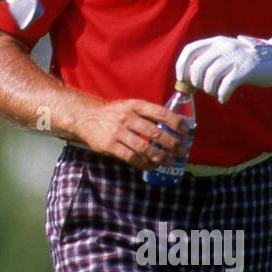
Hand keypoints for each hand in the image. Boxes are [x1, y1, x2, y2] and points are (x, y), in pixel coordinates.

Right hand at [76, 99, 191, 171]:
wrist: (86, 118)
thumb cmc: (113, 113)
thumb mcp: (129, 106)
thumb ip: (147, 114)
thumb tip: (172, 125)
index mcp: (135, 105)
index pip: (160, 112)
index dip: (175, 122)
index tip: (186, 131)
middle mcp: (127, 117)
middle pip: (154, 132)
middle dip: (171, 143)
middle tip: (181, 150)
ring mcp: (118, 132)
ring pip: (144, 147)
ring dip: (160, 156)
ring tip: (170, 161)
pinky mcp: (110, 145)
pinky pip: (132, 157)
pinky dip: (144, 164)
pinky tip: (152, 166)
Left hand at [175, 34, 271, 103]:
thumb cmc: (247, 62)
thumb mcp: (226, 53)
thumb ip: (210, 60)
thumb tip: (188, 79)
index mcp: (216, 42)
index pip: (189, 50)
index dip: (181, 66)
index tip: (183, 79)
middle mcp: (223, 46)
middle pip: (197, 67)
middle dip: (196, 83)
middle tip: (204, 89)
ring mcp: (234, 57)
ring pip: (209, 77)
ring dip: (209, 90)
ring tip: (216, 93)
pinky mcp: (245, 69)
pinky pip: (226, 85)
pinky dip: (222, 95)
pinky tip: (224, 98)